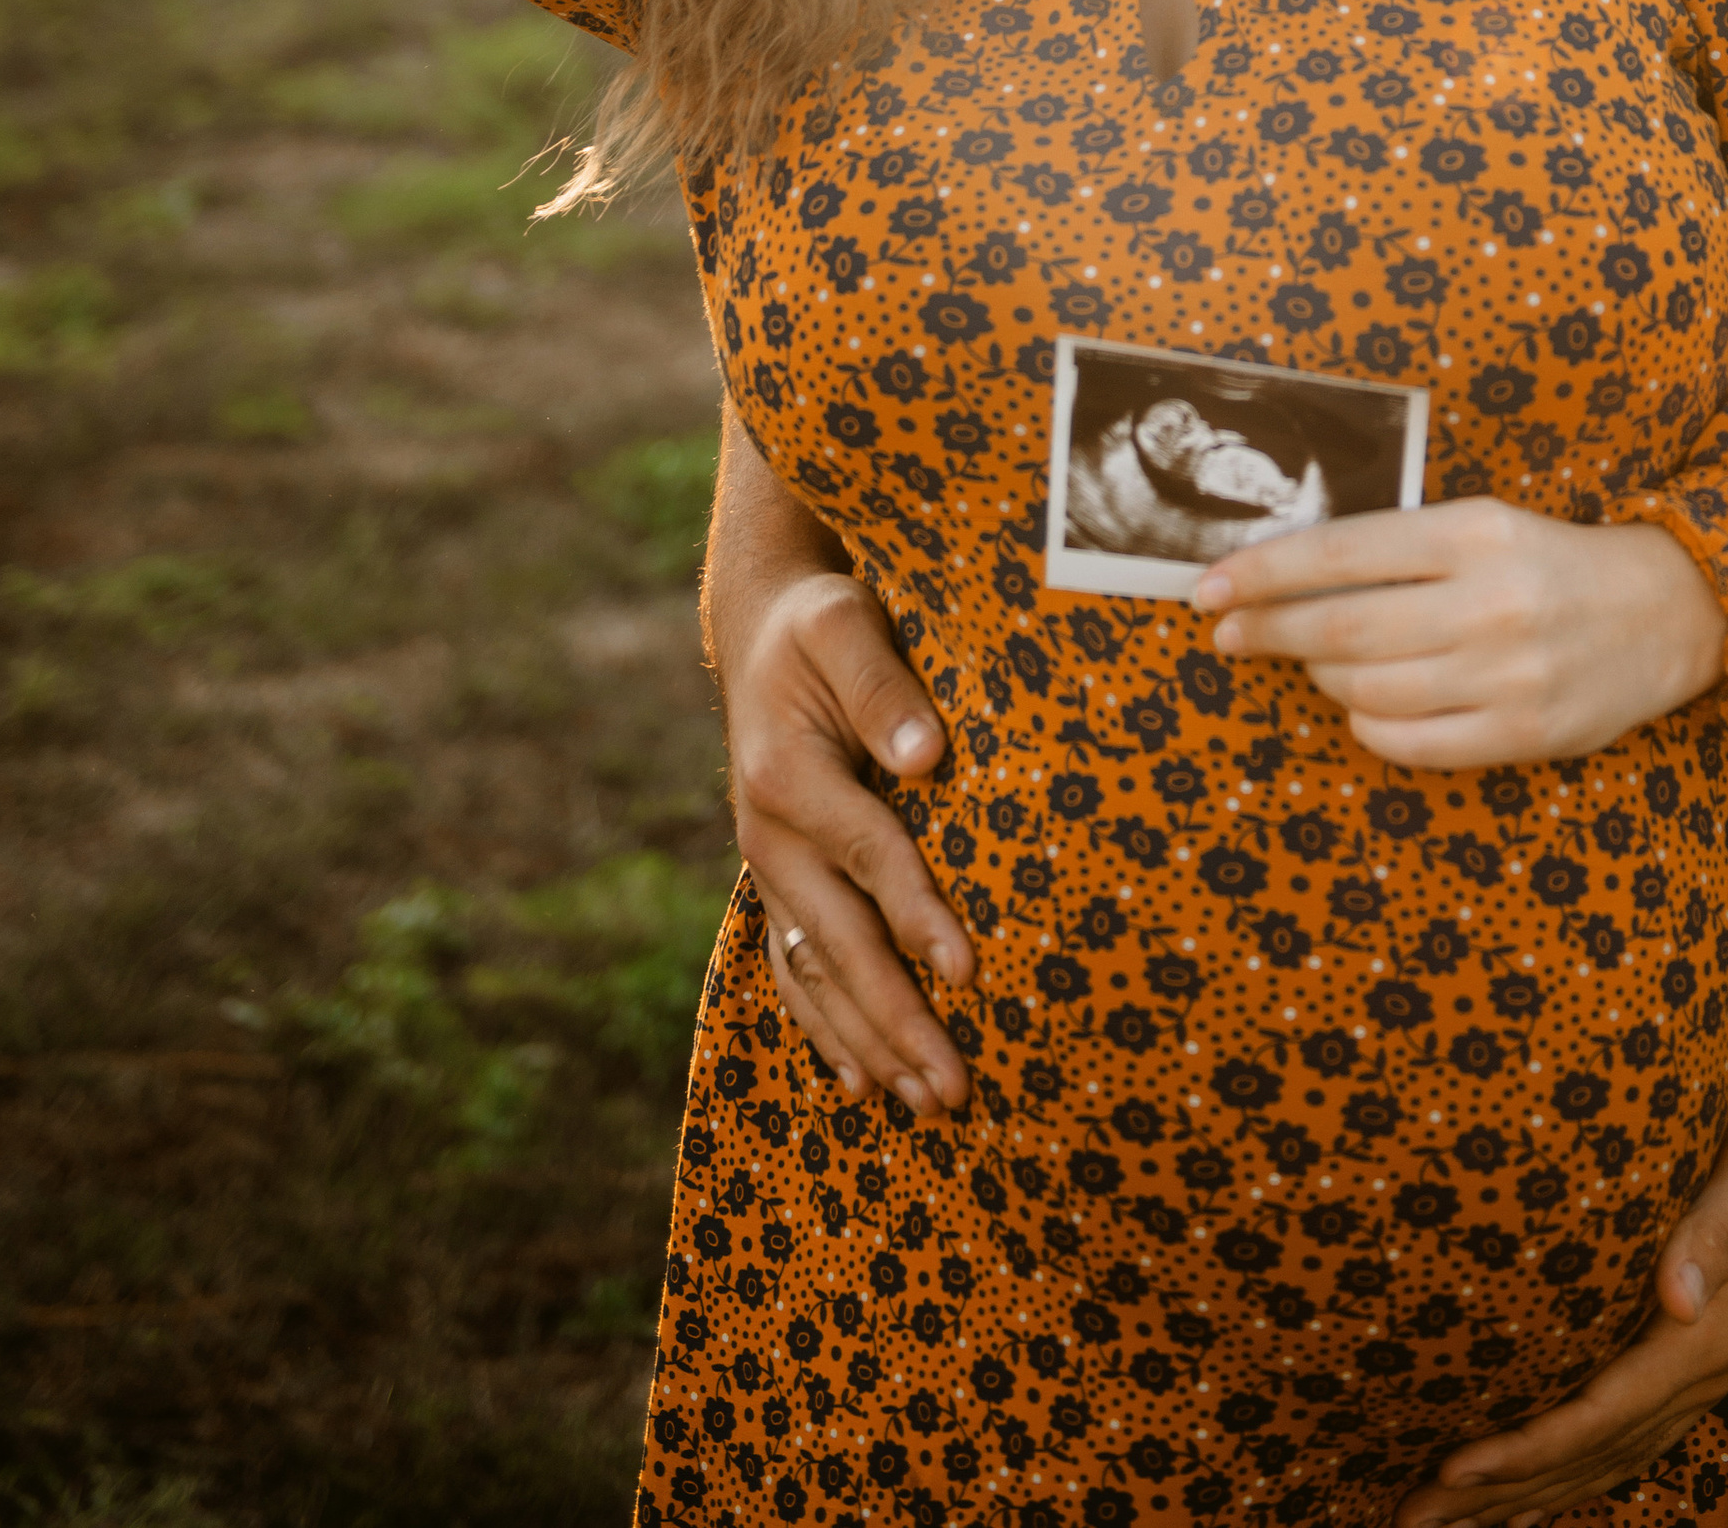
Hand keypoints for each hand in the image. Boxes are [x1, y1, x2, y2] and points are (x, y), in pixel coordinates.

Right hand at [723, 567, 977, 1116]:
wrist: (760, 632)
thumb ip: (882, 685)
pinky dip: (823, 1027)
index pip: (869, 856)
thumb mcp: (845, 623)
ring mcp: (769, 868)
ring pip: (815, 973)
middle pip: (840, 942)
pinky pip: (794, 969)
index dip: (917, 915)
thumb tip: (927, 755)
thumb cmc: (819, 624)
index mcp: (787, 774)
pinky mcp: (779, 883)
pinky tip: (857, 1079)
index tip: (967, 971)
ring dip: (867, 1042)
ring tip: (924, 1105)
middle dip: (897, 1018)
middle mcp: (769, 836)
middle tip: (954, 1088)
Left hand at [1192, 500, 1724, 764]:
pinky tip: (1364, 706)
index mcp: (1475, 533)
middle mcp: (1488, 602)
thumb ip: (1402, 548)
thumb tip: (1290, 577)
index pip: (1342, 552)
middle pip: (1342, 625)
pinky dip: (1367, 726)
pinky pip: (1409, 743)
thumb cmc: (1552, 563)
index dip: (1265, 571)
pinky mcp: (1522, 732)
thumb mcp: (1485, 525)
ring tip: (1311, 661)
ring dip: (1320, 676)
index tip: (1211, 586)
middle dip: (1267, 629)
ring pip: (1368, 689)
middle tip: (1226, 631)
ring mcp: (1506, 674)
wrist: (1667, 612)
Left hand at [1390, 1069, 1727, 1522]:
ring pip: (1610, 1459)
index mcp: (1708, 1332)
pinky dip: (1579, 1475)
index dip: (1530, 1446)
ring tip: (1454, 1522)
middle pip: (1595, 1454)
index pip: (1604, 1410)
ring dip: (1532, 1496)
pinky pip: (1631, 1440)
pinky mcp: (1700, 1360)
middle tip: (1417, 1517)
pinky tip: (1537, 1496)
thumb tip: (1677, 1299)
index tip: (1458, 1468)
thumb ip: (1715, 1231)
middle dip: (1506, 1492)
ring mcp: (1706, 1374)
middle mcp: (1705, 1369)